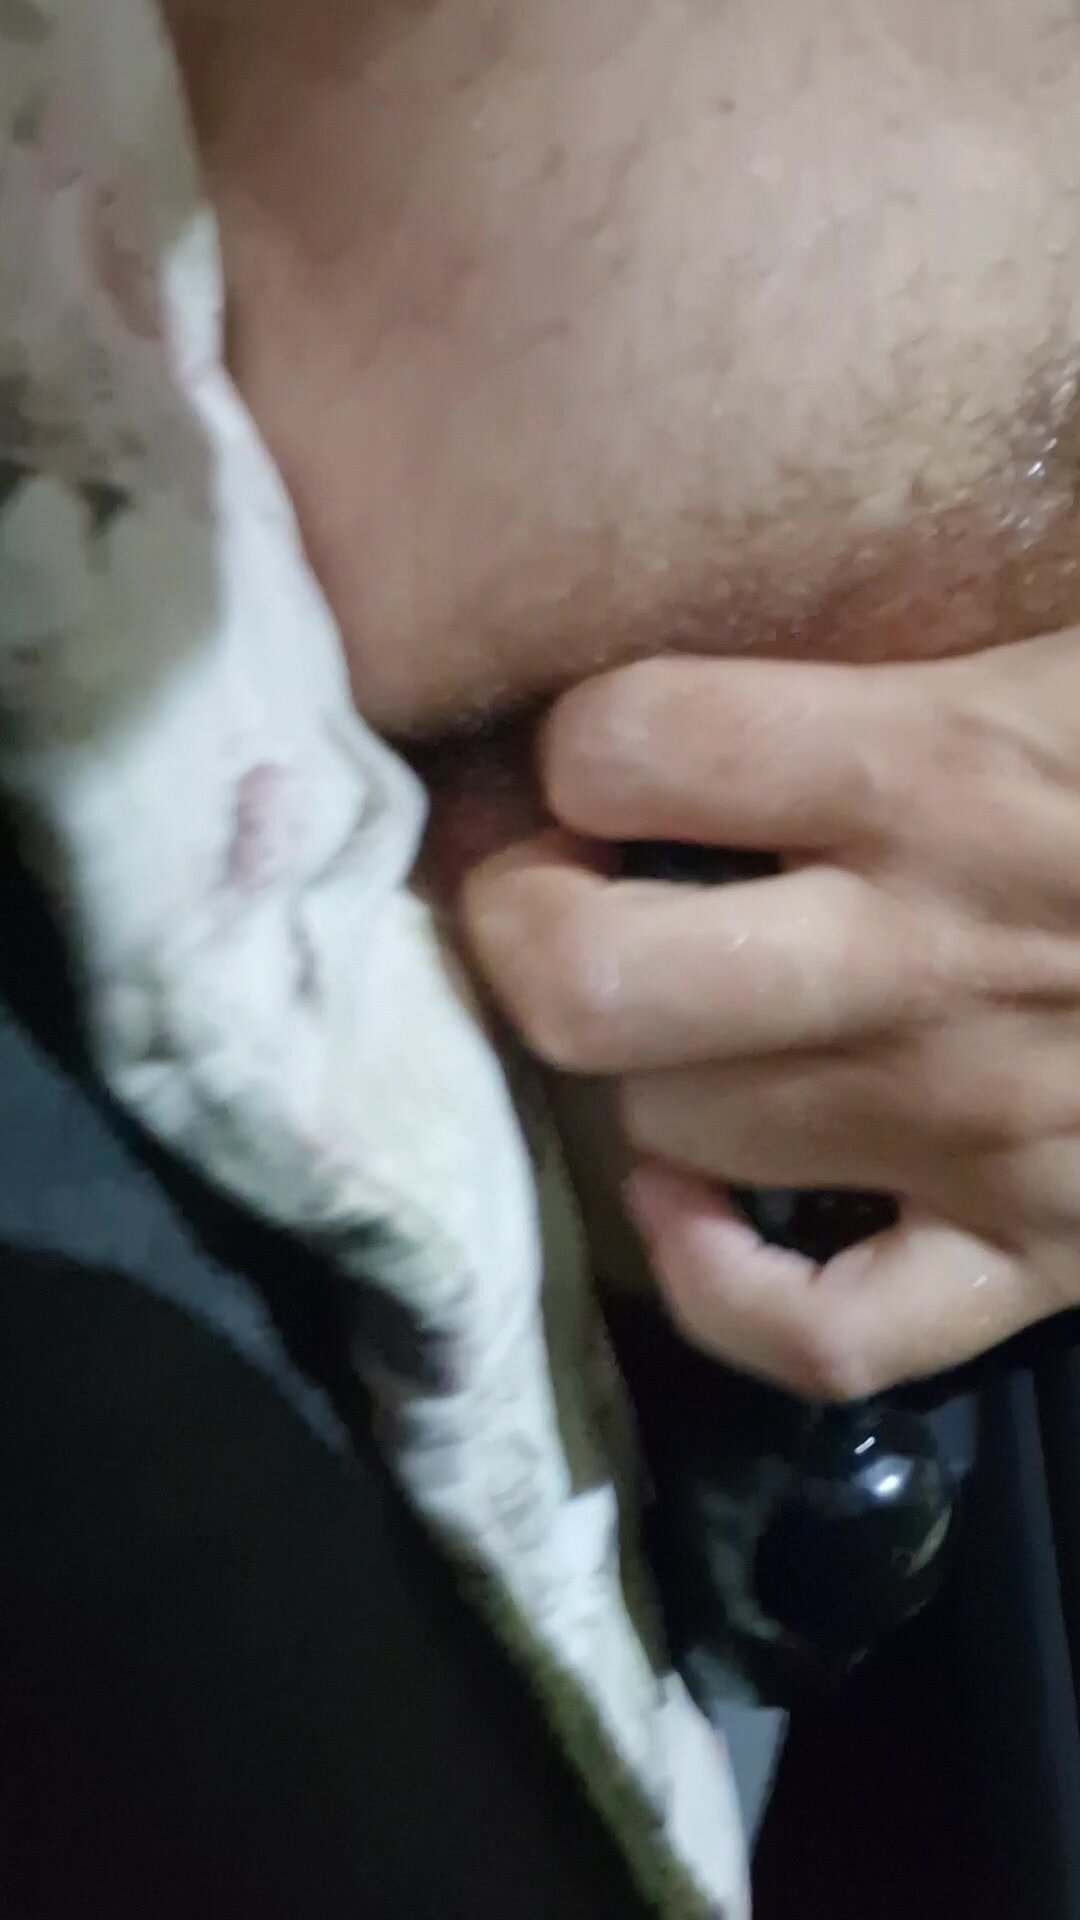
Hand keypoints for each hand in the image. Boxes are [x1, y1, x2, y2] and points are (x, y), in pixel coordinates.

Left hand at [464, 633, 1079, 1399]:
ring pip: (676, 1131)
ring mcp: (971, 1129)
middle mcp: (919, 956)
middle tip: (541, 893)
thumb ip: (971, 560)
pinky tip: (697, 1210)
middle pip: (591, 983)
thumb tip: (877, 446)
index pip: (626, 745)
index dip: (568, 746)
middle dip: (522, 934)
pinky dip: (723, 1292)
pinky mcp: (1037, 1256)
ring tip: (653, 1017)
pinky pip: (822, 1337)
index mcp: (943, 761)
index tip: (585, 759)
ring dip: (631, 1072)